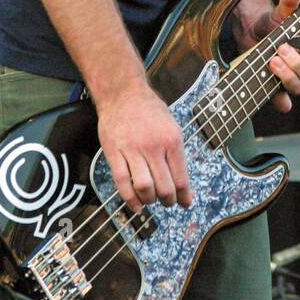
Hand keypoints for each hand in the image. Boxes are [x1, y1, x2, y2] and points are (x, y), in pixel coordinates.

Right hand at [98, 83, 192, 213]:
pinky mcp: (114, 153)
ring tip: (152, 200)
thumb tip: (182, 183)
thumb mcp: (171, 126)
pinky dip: (130, 199)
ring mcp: (132, 150)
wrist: (122, 93)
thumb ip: (176, 154)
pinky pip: (122, 183)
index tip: (185, 203)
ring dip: (150, 201)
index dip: (184, 196)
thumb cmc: (149, 109)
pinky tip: (136, 206)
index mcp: (172, 140)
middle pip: (164, 187)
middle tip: (168, 202)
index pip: (181, 178)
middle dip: (168, 201)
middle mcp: (154, 146)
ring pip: (144, 188)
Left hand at [233, 0, 299, 114]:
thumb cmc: (272, 23)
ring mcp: (288, 77)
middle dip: (296, 64)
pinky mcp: (273, 86)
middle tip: (281, 49)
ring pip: (297, 87)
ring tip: (272, 62)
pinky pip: (280, 100)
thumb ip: (289, 0)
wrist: (251, 32)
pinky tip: (280, 101)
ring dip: (287, 78)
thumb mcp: (280, 12)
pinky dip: (280, 101)